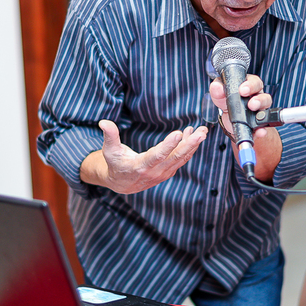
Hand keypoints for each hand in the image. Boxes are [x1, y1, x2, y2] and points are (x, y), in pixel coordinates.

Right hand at [80, 119, 207, 194]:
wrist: (122, 183)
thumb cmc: (115, 163)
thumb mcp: (109, 150)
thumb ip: (109, 136)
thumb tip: (103, 122)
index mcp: (140, 167)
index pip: (157, 156)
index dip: (168, 145)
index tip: (179, 133)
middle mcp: (154, 172)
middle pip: (175, 158)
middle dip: (190, 145)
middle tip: (201, 133)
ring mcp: (163, 173)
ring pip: (181, 159)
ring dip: (193, 145)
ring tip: (202, 131)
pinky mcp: (168, 171)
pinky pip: (181, 159)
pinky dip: (189, 147)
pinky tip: (193, 134)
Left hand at [208, 73, 272, 141]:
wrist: (228, 120)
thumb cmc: (226, 101)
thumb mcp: (220, 94)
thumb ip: (217, 89)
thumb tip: (216, 87)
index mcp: (249, 86)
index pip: (254, 82)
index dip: (250, 85)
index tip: (242, 90)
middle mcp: (257, 97)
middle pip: (264, 96)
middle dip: (258, 100)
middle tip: (251, 104)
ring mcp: (259, 111)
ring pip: (265, 111)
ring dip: (261, 113)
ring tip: (255, 116)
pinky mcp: (258, 125)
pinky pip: (263, 127)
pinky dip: (261, 130)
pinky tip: (259, 131)